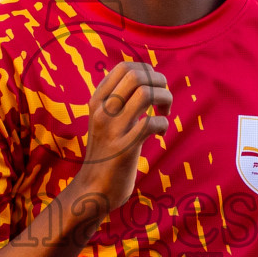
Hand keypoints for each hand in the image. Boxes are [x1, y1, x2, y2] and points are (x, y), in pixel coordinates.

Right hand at [72, 62, 171, 213]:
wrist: (92, 189)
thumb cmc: (106, 152)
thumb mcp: (106, 120)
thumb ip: (119, 100)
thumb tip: (144, 78)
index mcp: (96, 100)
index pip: (124, 67)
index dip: (148, 71)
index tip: (154, 88)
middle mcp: (101, 111)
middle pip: (137, 75)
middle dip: (160, 82)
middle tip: (163, 100)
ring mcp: (111, 130)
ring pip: (145, 94)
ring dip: (165, 100)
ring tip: (164, 114)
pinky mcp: (123, 149)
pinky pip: (150, 124)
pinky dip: (163, 124)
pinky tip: (160, 134)